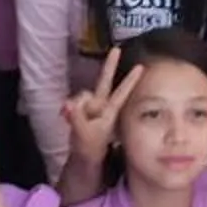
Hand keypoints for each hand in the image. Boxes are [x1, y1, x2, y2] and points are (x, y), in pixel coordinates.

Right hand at [59, 48, 144, 172]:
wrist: (83, 156)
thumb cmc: (89, 147)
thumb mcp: (83, 133)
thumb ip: (76, 117)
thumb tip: (69, 104)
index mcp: (108, 110)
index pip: (121, 92)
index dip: (130, 80)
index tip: (140, 67)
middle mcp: (100, 104)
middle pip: (104, 81)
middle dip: (109, 66)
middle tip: (116, 50)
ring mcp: (90, 106)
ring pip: (82, 95)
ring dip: (76, 104)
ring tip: (71, 118)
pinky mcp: (80, 110)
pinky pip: (73, 102)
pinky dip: (69, 108)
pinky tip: (66, 115)